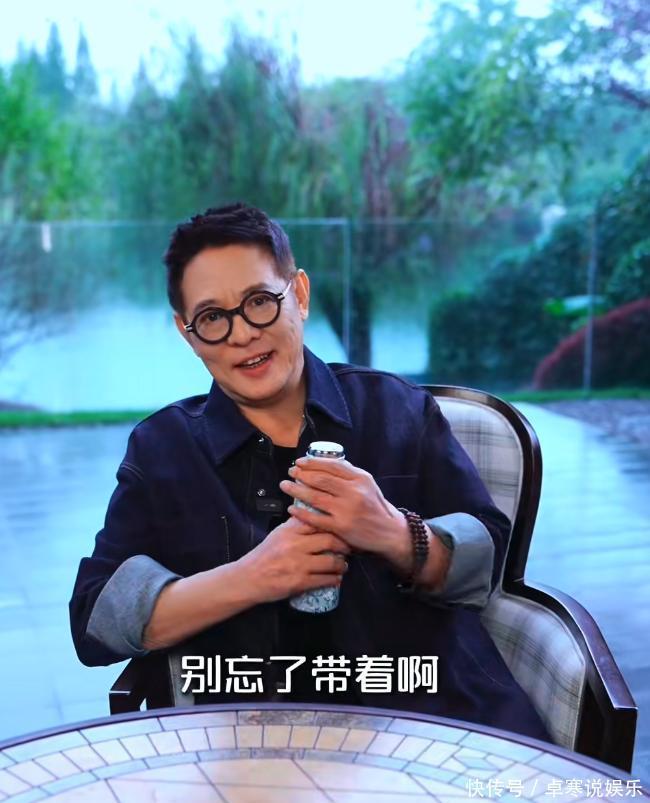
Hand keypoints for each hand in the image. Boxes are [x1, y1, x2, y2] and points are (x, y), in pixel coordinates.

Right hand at [238, 516, 349, 604]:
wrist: (248, 578)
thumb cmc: (264, 556)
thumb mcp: (278, 534)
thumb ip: (296, 524)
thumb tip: (315, 514)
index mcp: (290, 530)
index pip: (319, 521)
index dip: (335, 524)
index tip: (343, 528)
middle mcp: (294, 545)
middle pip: (330, 540)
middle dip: (344, 545)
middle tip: (349, 548)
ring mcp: (298, 564)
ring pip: (331, 562)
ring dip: (342, 564)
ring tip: (344, 564)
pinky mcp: (299, 582)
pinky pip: (325, 580)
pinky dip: (335, 579)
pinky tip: (337, 578)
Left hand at [279, 456, 409, 561]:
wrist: (389, 532)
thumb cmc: (375, 506)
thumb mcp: (367, 484)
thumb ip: (349, 474)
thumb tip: (325, 463)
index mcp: (360, 478)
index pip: (332, 465)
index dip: (313, 462)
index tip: (300, 462)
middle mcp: (354, 492)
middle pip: (320, 479)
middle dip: (301, 474)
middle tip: (290, 473)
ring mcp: (347, 510)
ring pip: (315, 497)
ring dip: (296, 490)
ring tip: (285, 486)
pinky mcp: (341, 527)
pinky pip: (316, 518)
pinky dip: (301, 512)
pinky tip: (292, 508)